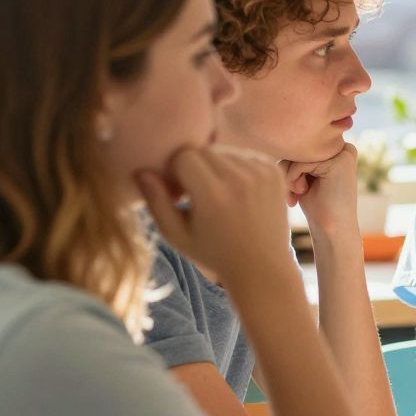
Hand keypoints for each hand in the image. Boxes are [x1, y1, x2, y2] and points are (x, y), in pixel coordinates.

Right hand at [139, 146, 293, 291]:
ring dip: (215, 166)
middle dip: (194, 167)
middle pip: (203, 149)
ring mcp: (261, 173)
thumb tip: (141, 170)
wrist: (263, 266)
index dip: (175, 172)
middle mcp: (240, 179)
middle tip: (196, 194)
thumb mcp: (175, 234)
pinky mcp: (274, 172)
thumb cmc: (213, 254)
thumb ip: (156, 201)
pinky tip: (236, 193)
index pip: (183, 155)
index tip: (179, 194)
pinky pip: (244, 155)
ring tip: (217, 196)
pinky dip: (236, 168)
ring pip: (224, 150)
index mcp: (213, 194)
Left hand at [285, 143, 360, 240]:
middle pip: (301, 146)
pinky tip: (301, 192)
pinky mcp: (340, 161)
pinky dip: (293, 177)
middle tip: (290, 191)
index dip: (291, 164)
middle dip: (288, 168)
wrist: (332, 230)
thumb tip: (280, 138)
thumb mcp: (304, 175)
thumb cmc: (317, 206)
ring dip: (289, 174)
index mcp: (337, 150)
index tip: (290, 187)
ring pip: (300, 153)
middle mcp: (344, 148)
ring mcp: (344, 153)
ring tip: (296, 193)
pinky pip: (302, 161)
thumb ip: (299, 156)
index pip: (303, 145)